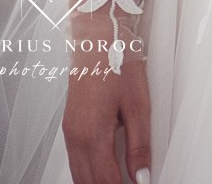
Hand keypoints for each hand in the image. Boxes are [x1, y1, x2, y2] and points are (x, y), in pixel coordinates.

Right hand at [62, 54, 151, 183]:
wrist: (95, 42)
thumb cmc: (118, 66)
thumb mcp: (138, 106)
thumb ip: (139, 145)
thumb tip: (141, 175)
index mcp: (93, 135)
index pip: (107, 180)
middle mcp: (75, 138)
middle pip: (89, 182)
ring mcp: (69, 134)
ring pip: (79, 175)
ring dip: (97, 182)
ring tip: (120, 181)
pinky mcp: (69, 128)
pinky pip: (75, 162)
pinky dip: (89, 173)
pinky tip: (104, 173)